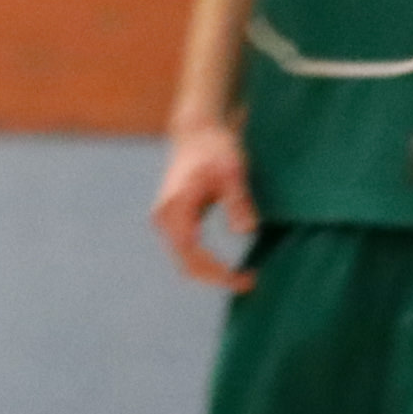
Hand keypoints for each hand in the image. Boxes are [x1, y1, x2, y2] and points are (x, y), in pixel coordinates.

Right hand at [151, 124, 254, 289]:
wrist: (197, 132)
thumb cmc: (215, 148)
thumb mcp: (232, 172)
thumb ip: (237, 202)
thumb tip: (246, 232)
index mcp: (175, 208)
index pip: (192, 253)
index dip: (217, 272)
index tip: (245, 279)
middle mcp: (164, 217)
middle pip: (186, 263)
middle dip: (215, 277)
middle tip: (249, 281)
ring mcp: (165, 220)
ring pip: (184, 259)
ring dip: (210, 271)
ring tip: (240, 275)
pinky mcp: (173, 219)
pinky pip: (186, 250)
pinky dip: (205, 261)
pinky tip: (225, 264)